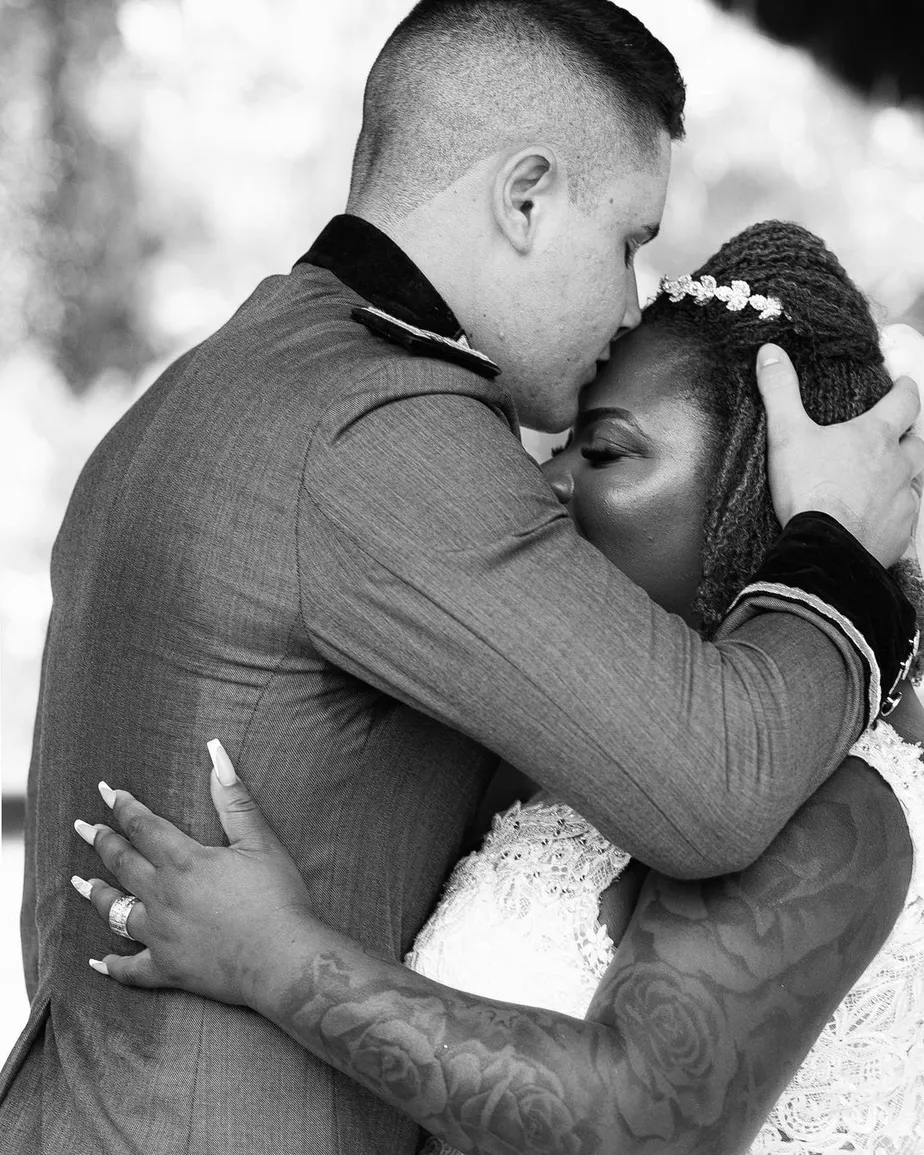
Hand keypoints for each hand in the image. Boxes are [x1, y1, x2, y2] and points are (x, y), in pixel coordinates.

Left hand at [71, 741, 312, 1011]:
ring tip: (79, 882)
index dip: (125, 807)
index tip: (107, 792)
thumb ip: (234, 798)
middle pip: (122, 863)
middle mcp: (162, 895)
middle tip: (82, 827)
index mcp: (184, 861)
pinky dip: (111, 966)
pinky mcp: (167, 969)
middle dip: (102, 841)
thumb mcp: (259, 840)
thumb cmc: (277, 896)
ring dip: (96, 894)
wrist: (281, 959)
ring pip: (116, 911)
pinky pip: (130, 969)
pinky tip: (97, 963)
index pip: (144, 826)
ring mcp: (160, 935)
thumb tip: (216, 755)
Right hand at [756, 343, 923, 566]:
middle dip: (909, 435)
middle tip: (896, 434)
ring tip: (888, 477)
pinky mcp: (900, 530)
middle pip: (917, 442)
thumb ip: (779, 391)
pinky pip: (906, 514)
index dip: (905, 389)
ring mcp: (902, 499)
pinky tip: (880, 515)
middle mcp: (898, 465)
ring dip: (906, 474)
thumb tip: (770, 351)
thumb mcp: (786, 435)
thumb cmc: (809, 489)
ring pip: (915, 479)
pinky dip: (896, 510)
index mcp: (875, 436)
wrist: (825, 548)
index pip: (904, 402)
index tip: (903, 384)